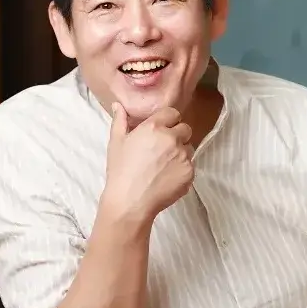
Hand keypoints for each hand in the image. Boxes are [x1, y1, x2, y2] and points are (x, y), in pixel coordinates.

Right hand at [104, 103, 193, 221]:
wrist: (130, 202)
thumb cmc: (121, 171)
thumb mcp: (116, 143)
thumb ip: (120, 121)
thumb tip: (118, 105)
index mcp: (154, 127)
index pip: (173, 113)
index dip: (168, 121)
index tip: (162, 131)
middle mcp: (172, 138)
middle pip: (185, 129)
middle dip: (177, 136)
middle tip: (164, 149)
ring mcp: (183, 156)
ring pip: (189, 148)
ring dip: (181, 153)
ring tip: (164, 166)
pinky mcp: (190, 173)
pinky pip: (190, 166)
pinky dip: (182, 170)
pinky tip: (167, 178)